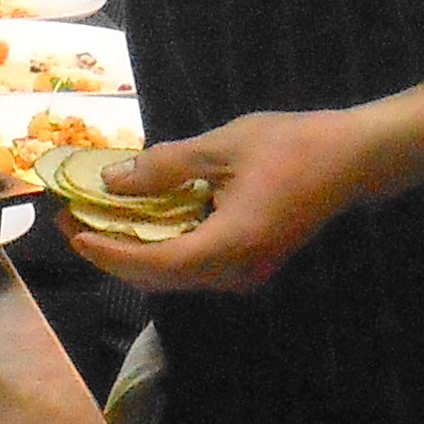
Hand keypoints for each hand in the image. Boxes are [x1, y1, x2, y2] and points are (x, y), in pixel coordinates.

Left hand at [59, 110, 371, 294]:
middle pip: (159, 277)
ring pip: (175, 275)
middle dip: (112, 252)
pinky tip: (140, 221)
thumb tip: (113, 182)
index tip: (74, 232)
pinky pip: (194, 266)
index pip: (156, 264)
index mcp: (231, 245)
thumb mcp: (221, 146)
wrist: (351, 159)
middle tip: (72, 221)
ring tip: (97, 220)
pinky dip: (161, 247)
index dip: (111, 252)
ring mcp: (244, 273)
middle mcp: (236, 272)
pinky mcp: (249, 265)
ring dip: (134, 252)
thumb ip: (165, 167)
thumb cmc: (291, 145)